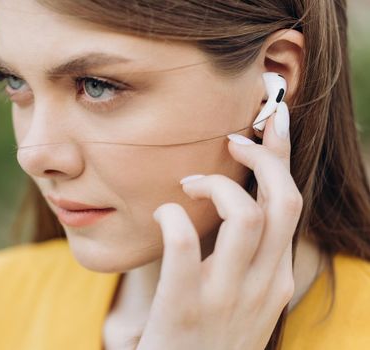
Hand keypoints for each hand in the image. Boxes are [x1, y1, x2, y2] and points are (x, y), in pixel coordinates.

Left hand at [137, 102, 301, 349]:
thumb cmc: (205, 337)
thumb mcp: (241, 299)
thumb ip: (244, 259)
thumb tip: (232, 207)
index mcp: (277, 278)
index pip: (291, 205)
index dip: (282, 156)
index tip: (271, 119)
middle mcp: (263, 285)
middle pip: (282, 201)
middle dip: (263, 156)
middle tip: (232, 137)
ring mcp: (227, 298)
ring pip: (245, 216)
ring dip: (216, 185)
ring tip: (187, 183)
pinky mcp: (184, 309)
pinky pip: (183, 245)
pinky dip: (172, 217)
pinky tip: (161, 214)